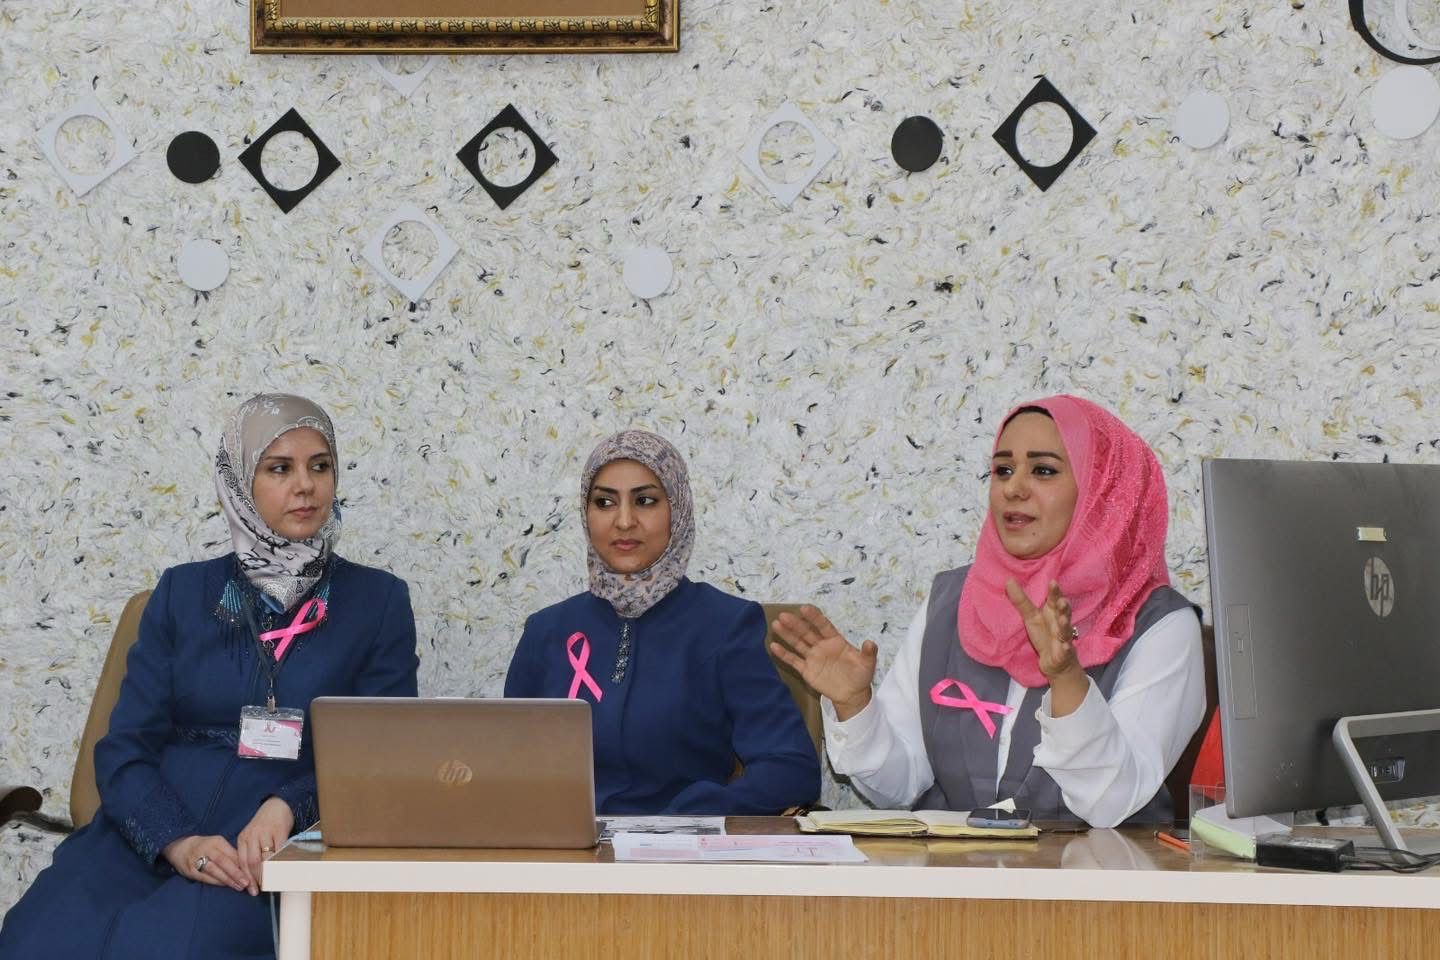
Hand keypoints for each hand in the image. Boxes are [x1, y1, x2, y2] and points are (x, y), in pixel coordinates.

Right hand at [162, 834, 252, 892]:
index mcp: (217, 841)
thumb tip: (247, 866)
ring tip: (239, 886)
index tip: (254, 873)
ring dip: (228, 879)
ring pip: (215, 870)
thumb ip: (230, 854)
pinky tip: (225, 885)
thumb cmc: (205, 847)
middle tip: (247, 883)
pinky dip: (216, 882)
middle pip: (224, 862)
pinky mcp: (190, 870)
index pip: (233, 853)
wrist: (180, 847)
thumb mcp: (218, 845)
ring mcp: (197, 859)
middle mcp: (207, 849)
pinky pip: (205, 877)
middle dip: (237, 873)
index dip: (243, 864)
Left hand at [237, 797, 294, 890]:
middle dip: (256, 878)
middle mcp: (252, 835)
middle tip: (261, 889)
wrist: (278, 805)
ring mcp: (266, 833)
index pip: (241, 862)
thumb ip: (251, 852)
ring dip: (268, 872)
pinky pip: (279, 850)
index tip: (250, 890)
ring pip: (265, 858)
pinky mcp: (279, 830)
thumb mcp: (253, 836)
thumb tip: (253, 876)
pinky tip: (282, 869)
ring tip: (271, 882)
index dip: (246, 878)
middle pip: (251, 862)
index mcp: (243, 838)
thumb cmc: (265, 825)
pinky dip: (280, 862)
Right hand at [769, 605, 877, 720]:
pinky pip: (794, 661)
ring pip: (798, 643)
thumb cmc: (860, 675)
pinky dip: (784, 654)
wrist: (852, 694)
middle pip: (806, 632)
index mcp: (835, 641)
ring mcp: (813, 657)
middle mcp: (821, 646)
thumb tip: (870, 643)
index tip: (805, 608)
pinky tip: (773, 646)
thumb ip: (868, 653)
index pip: (823, 626)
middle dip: (795, 624)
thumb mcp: (867, 664)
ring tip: (776, 624)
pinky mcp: (807, 670)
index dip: (814, 617)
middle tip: (783, 615)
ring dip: (787, 634)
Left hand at [1005, 578, 1086, 716]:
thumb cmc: (1045, 634)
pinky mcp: (1064, 653)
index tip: (1052, 582)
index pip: (1055, 600)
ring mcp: (1064, 638)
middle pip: (1064, 613)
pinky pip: (1065, 650)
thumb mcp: (1031, 617)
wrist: (1056, 662)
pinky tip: (1065, 646)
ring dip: (1065, 625)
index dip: (1055, 592)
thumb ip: (1021, 600)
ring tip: (1063, 619)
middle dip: (1063, 607)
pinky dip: (1066, 648)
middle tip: (1061, 600)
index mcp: (1053, 613)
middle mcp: (1060, 623)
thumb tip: (1008, 580)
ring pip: (1066, 630)